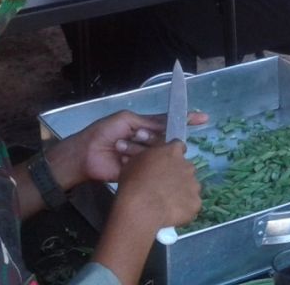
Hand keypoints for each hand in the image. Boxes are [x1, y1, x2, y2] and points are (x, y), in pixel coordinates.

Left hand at [58, 109, 207, 186]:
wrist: (86, 155)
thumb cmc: (103, 133)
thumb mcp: (126, 120)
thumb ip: (148, 122)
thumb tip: (167, 124)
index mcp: (144, 126)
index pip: (169, 122)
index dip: (185, 120)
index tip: (203, 118)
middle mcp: (147, 142)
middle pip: (164, 140)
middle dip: (153, 139)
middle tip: (136, 138)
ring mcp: (145, 158)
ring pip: (158, 154)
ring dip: (141, 150)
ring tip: (121, 148)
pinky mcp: (140, 172)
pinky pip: (149, 168)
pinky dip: (141, 164)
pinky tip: (126, 160)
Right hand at [115, 141, 202, 230]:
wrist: (140, 208)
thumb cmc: (133, 182)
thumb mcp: (135, 161)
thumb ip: (149, 158)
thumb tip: (151, 160)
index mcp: (173, 152)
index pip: (178, 147)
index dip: (172, 155)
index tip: (165, 163)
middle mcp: (187, 166)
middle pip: (186, 167)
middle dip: (178, 174)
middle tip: (165, 185)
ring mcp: (194, 185)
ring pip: (191, 186)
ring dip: (183, 191)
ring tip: (168, 201)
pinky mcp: (196, 203)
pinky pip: (192, 204)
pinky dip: (184, 207)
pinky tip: (172, 212)